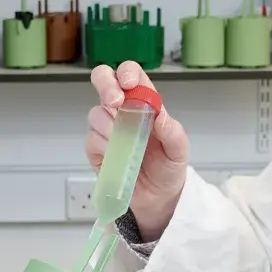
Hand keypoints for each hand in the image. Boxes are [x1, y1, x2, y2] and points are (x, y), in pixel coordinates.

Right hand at [86, 61, 190, 241]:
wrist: (157, 198)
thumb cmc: (168, 167)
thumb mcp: (179, 150)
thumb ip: (172, 131)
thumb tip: (159, 115)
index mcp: (144, 103)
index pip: (131, 75)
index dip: (127, 73)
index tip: (130, 86)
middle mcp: (122, 110)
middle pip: (103, 80)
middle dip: (106, 86)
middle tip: (116, 103)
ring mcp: (106, 129)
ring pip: (97, 114)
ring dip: (112, 128)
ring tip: (130, 146)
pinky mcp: (95, 149)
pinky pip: (91, 140)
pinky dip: (105, 148)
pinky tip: (118, 157)